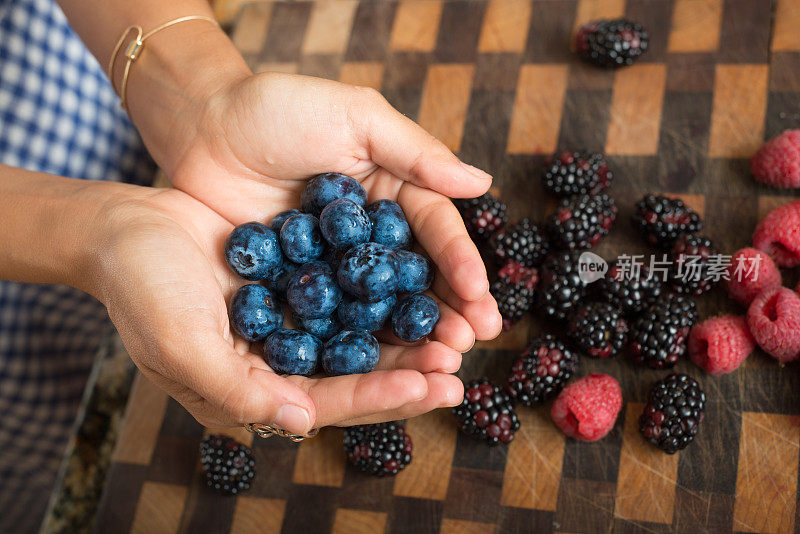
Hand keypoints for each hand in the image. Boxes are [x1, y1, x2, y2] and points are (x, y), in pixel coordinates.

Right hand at [94, 186, 484, 432]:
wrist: (126, 227)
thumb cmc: (142, 290)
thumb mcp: (182, 345)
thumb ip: (239, 391)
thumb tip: (302, 423)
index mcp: (256, 389)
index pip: (329, 402)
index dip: (379, 397)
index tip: (430, 387)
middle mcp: (282, 361)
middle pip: (357, 374)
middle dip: (410, 371)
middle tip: (459, 365)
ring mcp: (292, 321)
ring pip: (361, 333)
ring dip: (407, 333)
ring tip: (456, 328)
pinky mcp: (298, 279)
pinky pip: (348, 289)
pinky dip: (383, 288)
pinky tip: (419, 279)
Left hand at [167, 72, 501, 342]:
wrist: (201, 128)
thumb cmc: (278, 110)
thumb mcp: (354, 118)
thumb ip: (417, 153)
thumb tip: (482, 182)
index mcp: (395, 193)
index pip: (436, 234)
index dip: (460, 266)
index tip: (481, 301)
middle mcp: (370, 237)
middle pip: (415, 280)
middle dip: (445, 314)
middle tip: (467, 345)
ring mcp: (334, 268)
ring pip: (378, 308)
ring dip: (409, 340)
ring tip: (438, 368)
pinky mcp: (297, 289)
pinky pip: (328, 320)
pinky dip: (351, 345)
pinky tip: (374, 372)